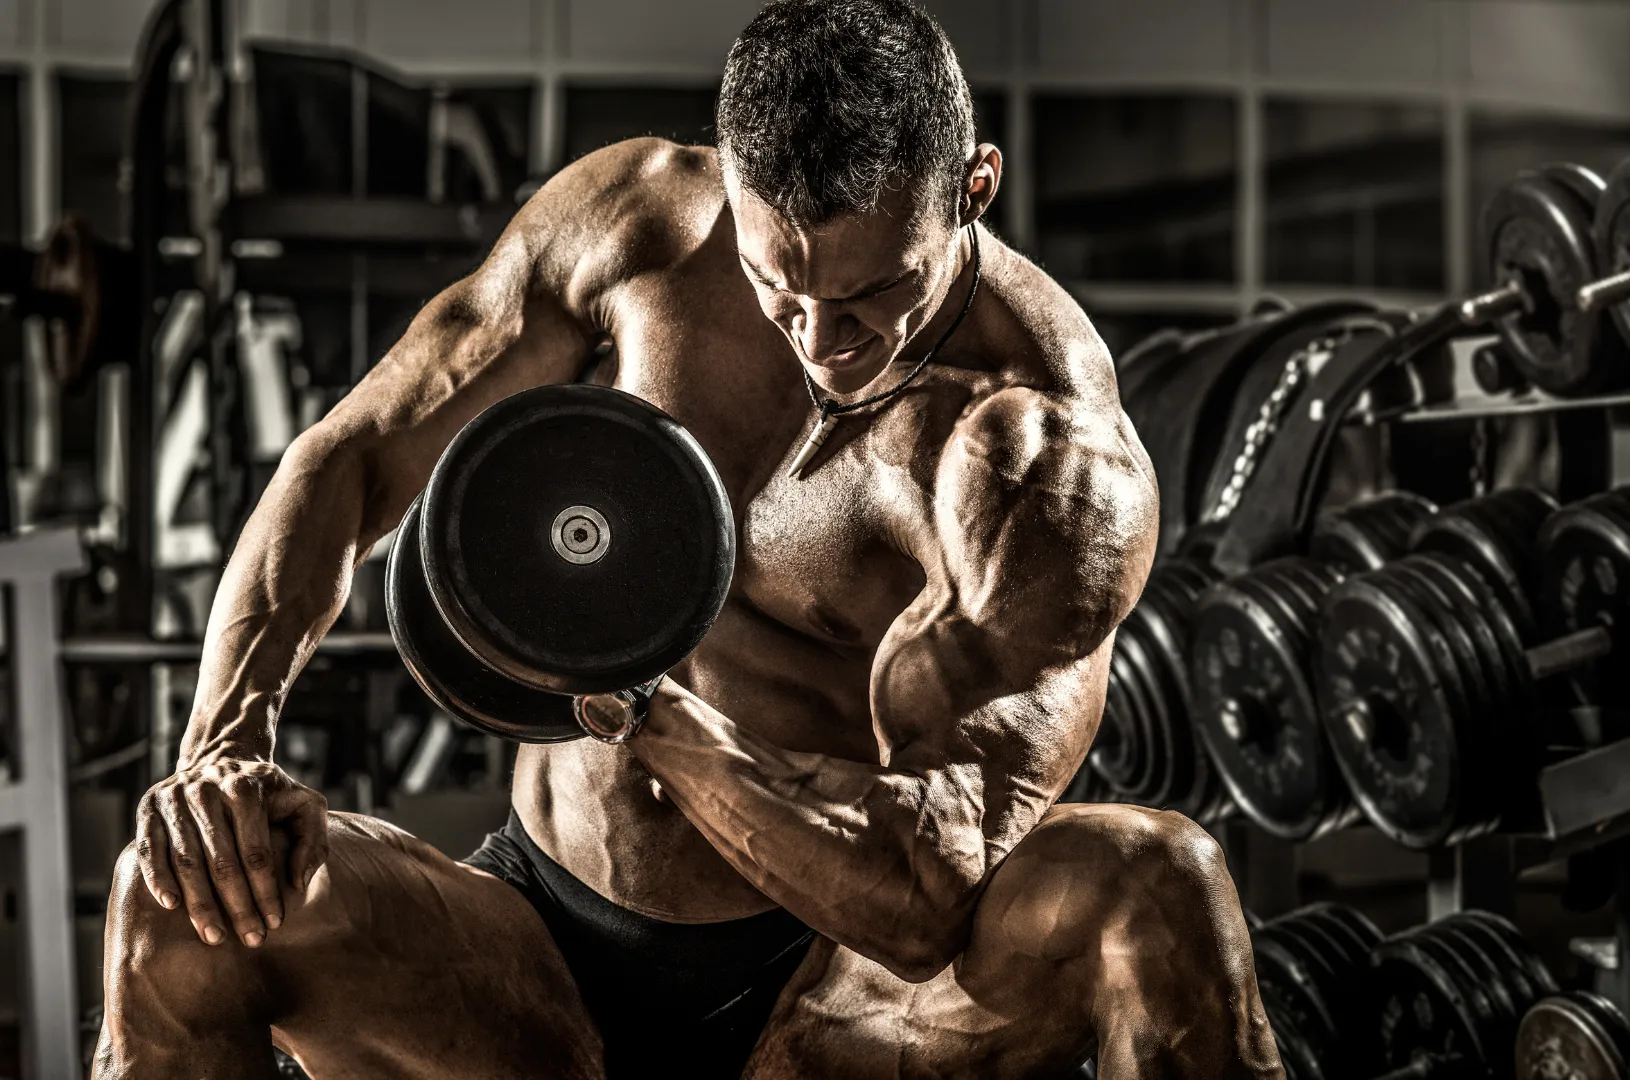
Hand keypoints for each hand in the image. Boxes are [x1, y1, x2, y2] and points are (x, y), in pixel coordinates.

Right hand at [135, 757, 327, 946]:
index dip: (266, 891)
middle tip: (250, 939)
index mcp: (246, 788)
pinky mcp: (148, 808)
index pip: (257, 852)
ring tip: (214, 936)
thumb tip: (298, 882)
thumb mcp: (304, 805)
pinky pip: (148, 850)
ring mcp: (173, 799)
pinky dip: (158, 879)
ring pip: (186, 861)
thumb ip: (314, 840)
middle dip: (237, 906)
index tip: (275, 923)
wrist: (222, 758)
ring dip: (199, 904)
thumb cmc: (269, 793)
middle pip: (222, 861)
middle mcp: (206, 791)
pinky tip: (172, 906)